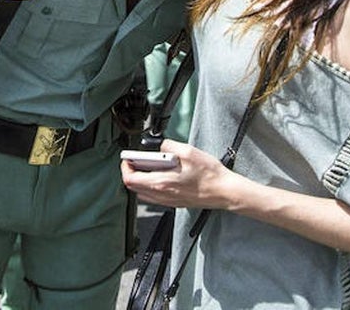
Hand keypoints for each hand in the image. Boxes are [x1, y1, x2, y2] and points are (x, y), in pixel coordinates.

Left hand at [120, 139, 236, 209]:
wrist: (223, 192)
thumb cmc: (209, 175)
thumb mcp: (189, 152)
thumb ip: (169, 146)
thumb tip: (160, 146)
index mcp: (162, 182)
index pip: (131, 179)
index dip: (125, 167)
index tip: (128, 158)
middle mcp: (162, 195)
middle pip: (133, 187)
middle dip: (131, 173)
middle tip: (136, 161)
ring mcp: (167, 201)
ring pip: (142, 194)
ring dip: (140, 180)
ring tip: (147, 168)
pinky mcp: (174, 203)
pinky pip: (153, 197)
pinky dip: (150, 186)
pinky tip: (160, 176)